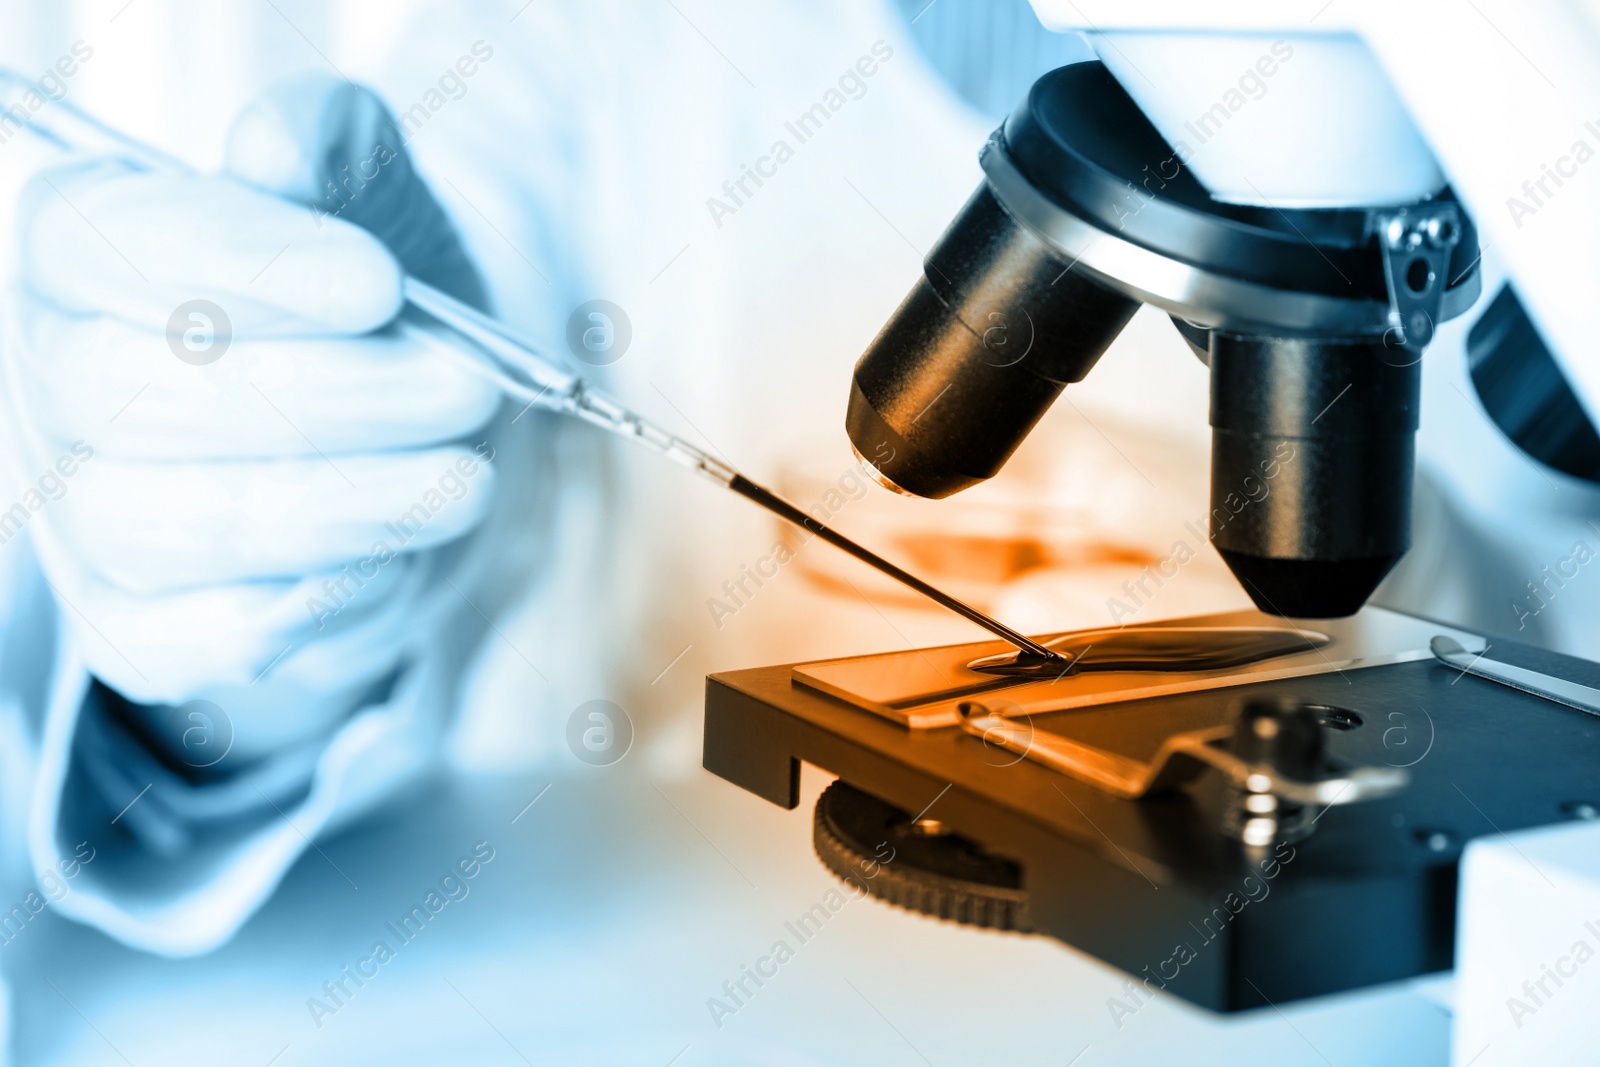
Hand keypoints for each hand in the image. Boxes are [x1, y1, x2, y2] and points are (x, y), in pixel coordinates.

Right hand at [2, 77, 503, 761]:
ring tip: (465, 480)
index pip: (108, 244)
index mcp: (90, 247)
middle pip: (139, 399)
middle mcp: (61, 378)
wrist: (414, 424)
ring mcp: (86, 510)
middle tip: (465, 390)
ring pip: (171, 527)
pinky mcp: (138, 619)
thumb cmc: (384, 300)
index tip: (379, 285)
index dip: (243, 266)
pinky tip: (392, 566)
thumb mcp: (381, 200)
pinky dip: (303, 610)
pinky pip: (191, 638)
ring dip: (338, 508)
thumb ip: (333, 149)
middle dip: (328, 400)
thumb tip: (276, 149)